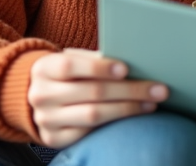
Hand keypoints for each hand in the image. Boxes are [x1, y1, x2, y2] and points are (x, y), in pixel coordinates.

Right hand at [28, 48, 168, 147]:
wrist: (36, 97)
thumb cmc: (66, 73)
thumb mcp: (72, 60)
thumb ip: (95, 59)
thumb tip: (134, 57)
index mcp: (44, 68)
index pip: (70, 66)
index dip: (99, 67)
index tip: (126, 68)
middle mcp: (40, 95)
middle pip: (91, 92)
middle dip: (129, 90)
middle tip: (158, 89)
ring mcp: (46, 119)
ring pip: (93, 115)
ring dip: (127, 109)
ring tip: (151, 103)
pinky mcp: (53, 138)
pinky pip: (88, 133)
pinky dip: (113, 124)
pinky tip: (133, 118)